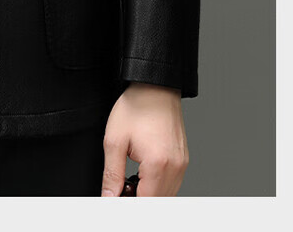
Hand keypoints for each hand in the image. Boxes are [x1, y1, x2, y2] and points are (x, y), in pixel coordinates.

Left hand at [101, 82, 188, 196]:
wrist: (155, 86)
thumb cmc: (136, 107)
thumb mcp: (114, 140)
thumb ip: (112, 174)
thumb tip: (109, 197)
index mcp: (158, 165)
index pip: (146, 204)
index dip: (128, 205)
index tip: (115, 200)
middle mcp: (175, 168)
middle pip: (158, 202)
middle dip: (138, 200)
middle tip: (120, 191)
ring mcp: (182, 164)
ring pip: (167, 196)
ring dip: (149, 195)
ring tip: (129, 182)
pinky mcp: (183, 159)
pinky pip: (173, 184)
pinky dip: (158, 186)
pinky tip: (143, 176)